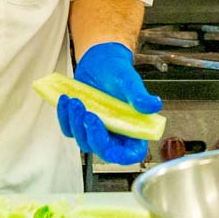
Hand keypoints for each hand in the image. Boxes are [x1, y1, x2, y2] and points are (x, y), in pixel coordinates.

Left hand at [56, 42, 161, 164]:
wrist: (99, 61)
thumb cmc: (118, 71)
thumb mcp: (130, 81)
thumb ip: (139, 96)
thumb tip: (154, 105)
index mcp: (133, 128)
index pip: (131, 153)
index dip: (121, 156)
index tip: (110, 147)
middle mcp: (116, 134)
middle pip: (104, 151)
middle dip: (93, 136)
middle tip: (89, 114)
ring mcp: (97, 131)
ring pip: (84, 141)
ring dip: (77, 123)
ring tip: (76, 101)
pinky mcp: (80, 124)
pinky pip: (69, 129)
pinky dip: (65, 117)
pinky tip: (66, 100)